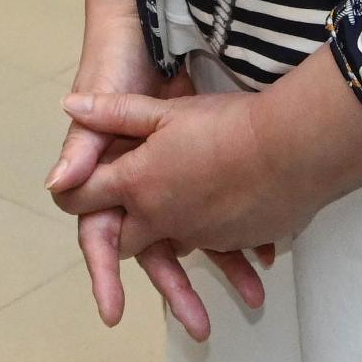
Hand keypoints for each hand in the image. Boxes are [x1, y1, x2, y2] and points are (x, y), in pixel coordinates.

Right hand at [46, 22, 248, 335]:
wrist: (150, 23)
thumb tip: (58, 185)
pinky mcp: (196, 164)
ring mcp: (168, 177)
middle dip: (174, 288)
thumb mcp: (104, 100)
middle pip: (153, 248)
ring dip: (220, 266)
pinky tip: (266, 252)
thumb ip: (86, 143)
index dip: (106, 274)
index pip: (102, 235)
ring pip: (192, 235)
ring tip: (250, 295)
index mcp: (107, 175)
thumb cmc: (117, 60)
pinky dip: (240, 233)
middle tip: (197, 326)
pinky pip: (217, 211)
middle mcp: (136, 184)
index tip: (113, 312)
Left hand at [62, 50, 361, 290]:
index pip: (84, 198)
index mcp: (136, 184)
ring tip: (187, 255)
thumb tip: (69, 106)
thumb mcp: (164, 112)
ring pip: (174, 248)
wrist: (292, 149)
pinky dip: (221, 246)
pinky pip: (217, 249)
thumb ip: (114, 113)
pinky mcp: (232, 241)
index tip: (73, 194)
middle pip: (124, 239)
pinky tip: (235, 242)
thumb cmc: (225, 124)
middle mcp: (160, 218)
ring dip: (175, 251)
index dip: (73, 194)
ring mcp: (197, 234)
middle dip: (120, 232)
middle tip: (119, 228)